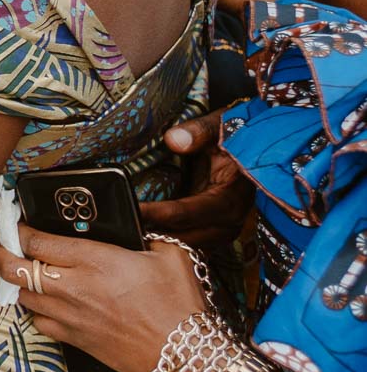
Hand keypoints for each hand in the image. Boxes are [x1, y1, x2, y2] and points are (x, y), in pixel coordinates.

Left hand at [0, 224, 206, 371]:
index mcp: (95, 259)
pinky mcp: (76, 340)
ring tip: (14, 269)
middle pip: (16, 267)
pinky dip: (34, 310)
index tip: (12, 221)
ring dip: (15, 281)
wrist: (187, 354)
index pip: (36, 240)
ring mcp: (72, 315)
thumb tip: (136, 232)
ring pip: (23, 295)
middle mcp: (75, 286)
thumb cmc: (181, 306)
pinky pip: (40, 323)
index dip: (17, 228)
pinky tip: (40, 302)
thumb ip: (146, 237)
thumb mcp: (170, 255)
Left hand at [138, 110, 252, 247]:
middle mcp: (230, 220)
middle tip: (123, 228)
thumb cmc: (232, 134)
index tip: (132, 210)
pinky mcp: (213, 230)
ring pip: (187, 245)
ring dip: (160, 241)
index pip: (187, 213)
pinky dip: (167, 239)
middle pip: (186, 238)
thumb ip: (198, 131)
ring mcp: (222, 229)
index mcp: (231, 197)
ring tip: (129, 234)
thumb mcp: (218, 126)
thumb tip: (173, 140)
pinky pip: (188, 241)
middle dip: (155, 235)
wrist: (249, 145)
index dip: (158, 213)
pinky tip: (143, 232)